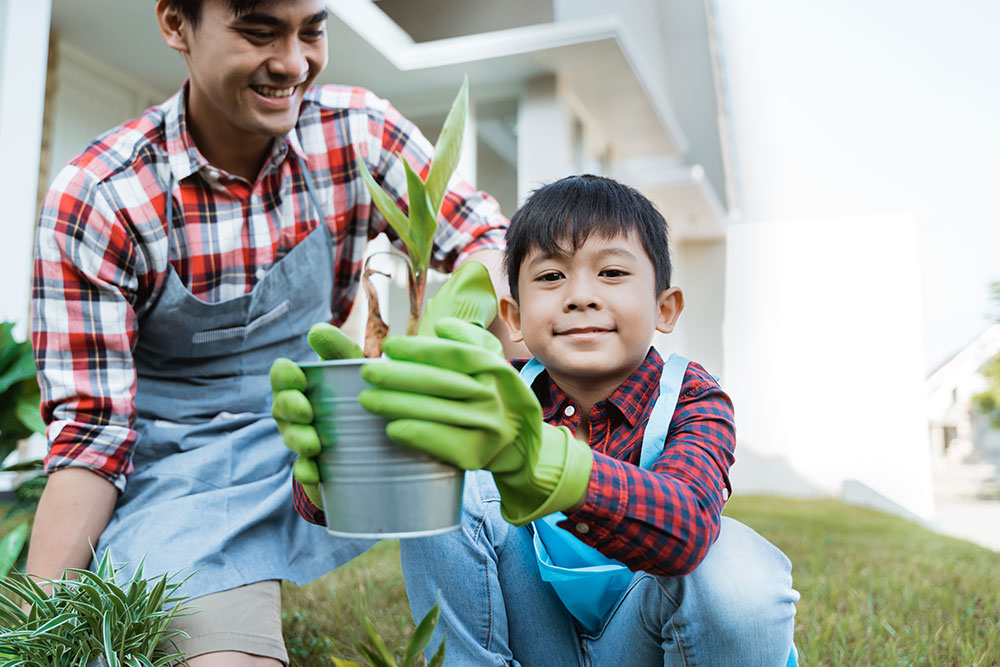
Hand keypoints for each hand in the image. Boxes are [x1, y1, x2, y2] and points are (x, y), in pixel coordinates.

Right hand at [270, 323, 362, 507]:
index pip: (282, 375)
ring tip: (314, 444)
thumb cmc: (357, 391)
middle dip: (289, 408)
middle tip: (306, 412)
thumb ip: (338, 349)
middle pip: (281, 407)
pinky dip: (306, 471)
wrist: (377, 438)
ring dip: (298, 439)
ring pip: (291, 438)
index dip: (285, 377)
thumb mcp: (352, 368)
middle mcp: (296, 410)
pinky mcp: (316, 466)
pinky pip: (304, 470)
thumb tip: (315, 331)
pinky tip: (314, 472)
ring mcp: (303, 438)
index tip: (299, 378)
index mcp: (301, 383)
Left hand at [359, 318, 592, 524]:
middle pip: (439, 383)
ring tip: (366, 399)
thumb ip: (468, 339)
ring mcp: (486, 427)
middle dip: (397, 376)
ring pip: (434, 412)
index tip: (388, 346)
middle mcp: (494, 397)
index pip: (454, 354)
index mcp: (495, 369)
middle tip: (367, 372)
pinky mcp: (476, 455)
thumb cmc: (493, 394)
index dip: (419, 349)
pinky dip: (413, 434)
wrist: (518, 444)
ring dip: (395, 405)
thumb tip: (441, 326)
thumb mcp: (491, 361)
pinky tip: (390, 428)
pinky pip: (439, 442)